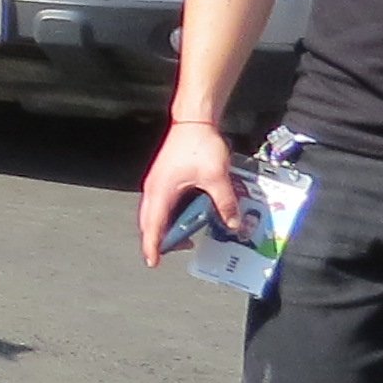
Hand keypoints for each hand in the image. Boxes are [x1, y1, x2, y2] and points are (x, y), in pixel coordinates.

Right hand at [138, 118, 242, 265]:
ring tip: (182, 236)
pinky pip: (161, 203)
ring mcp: (157, 182)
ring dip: (164, 226)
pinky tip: (185, 215)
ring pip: (154, 212)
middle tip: (173, 250)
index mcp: (161, 191)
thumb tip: (233, 224)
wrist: (193, 121)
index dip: (152, 246)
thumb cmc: (199, 145)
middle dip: (158, 239)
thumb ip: (225, 203)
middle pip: (149, 221)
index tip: (153, 262)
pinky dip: (168, 214)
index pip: (153, 225)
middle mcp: (154, 188)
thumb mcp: (217, 177)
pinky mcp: (163, 177)